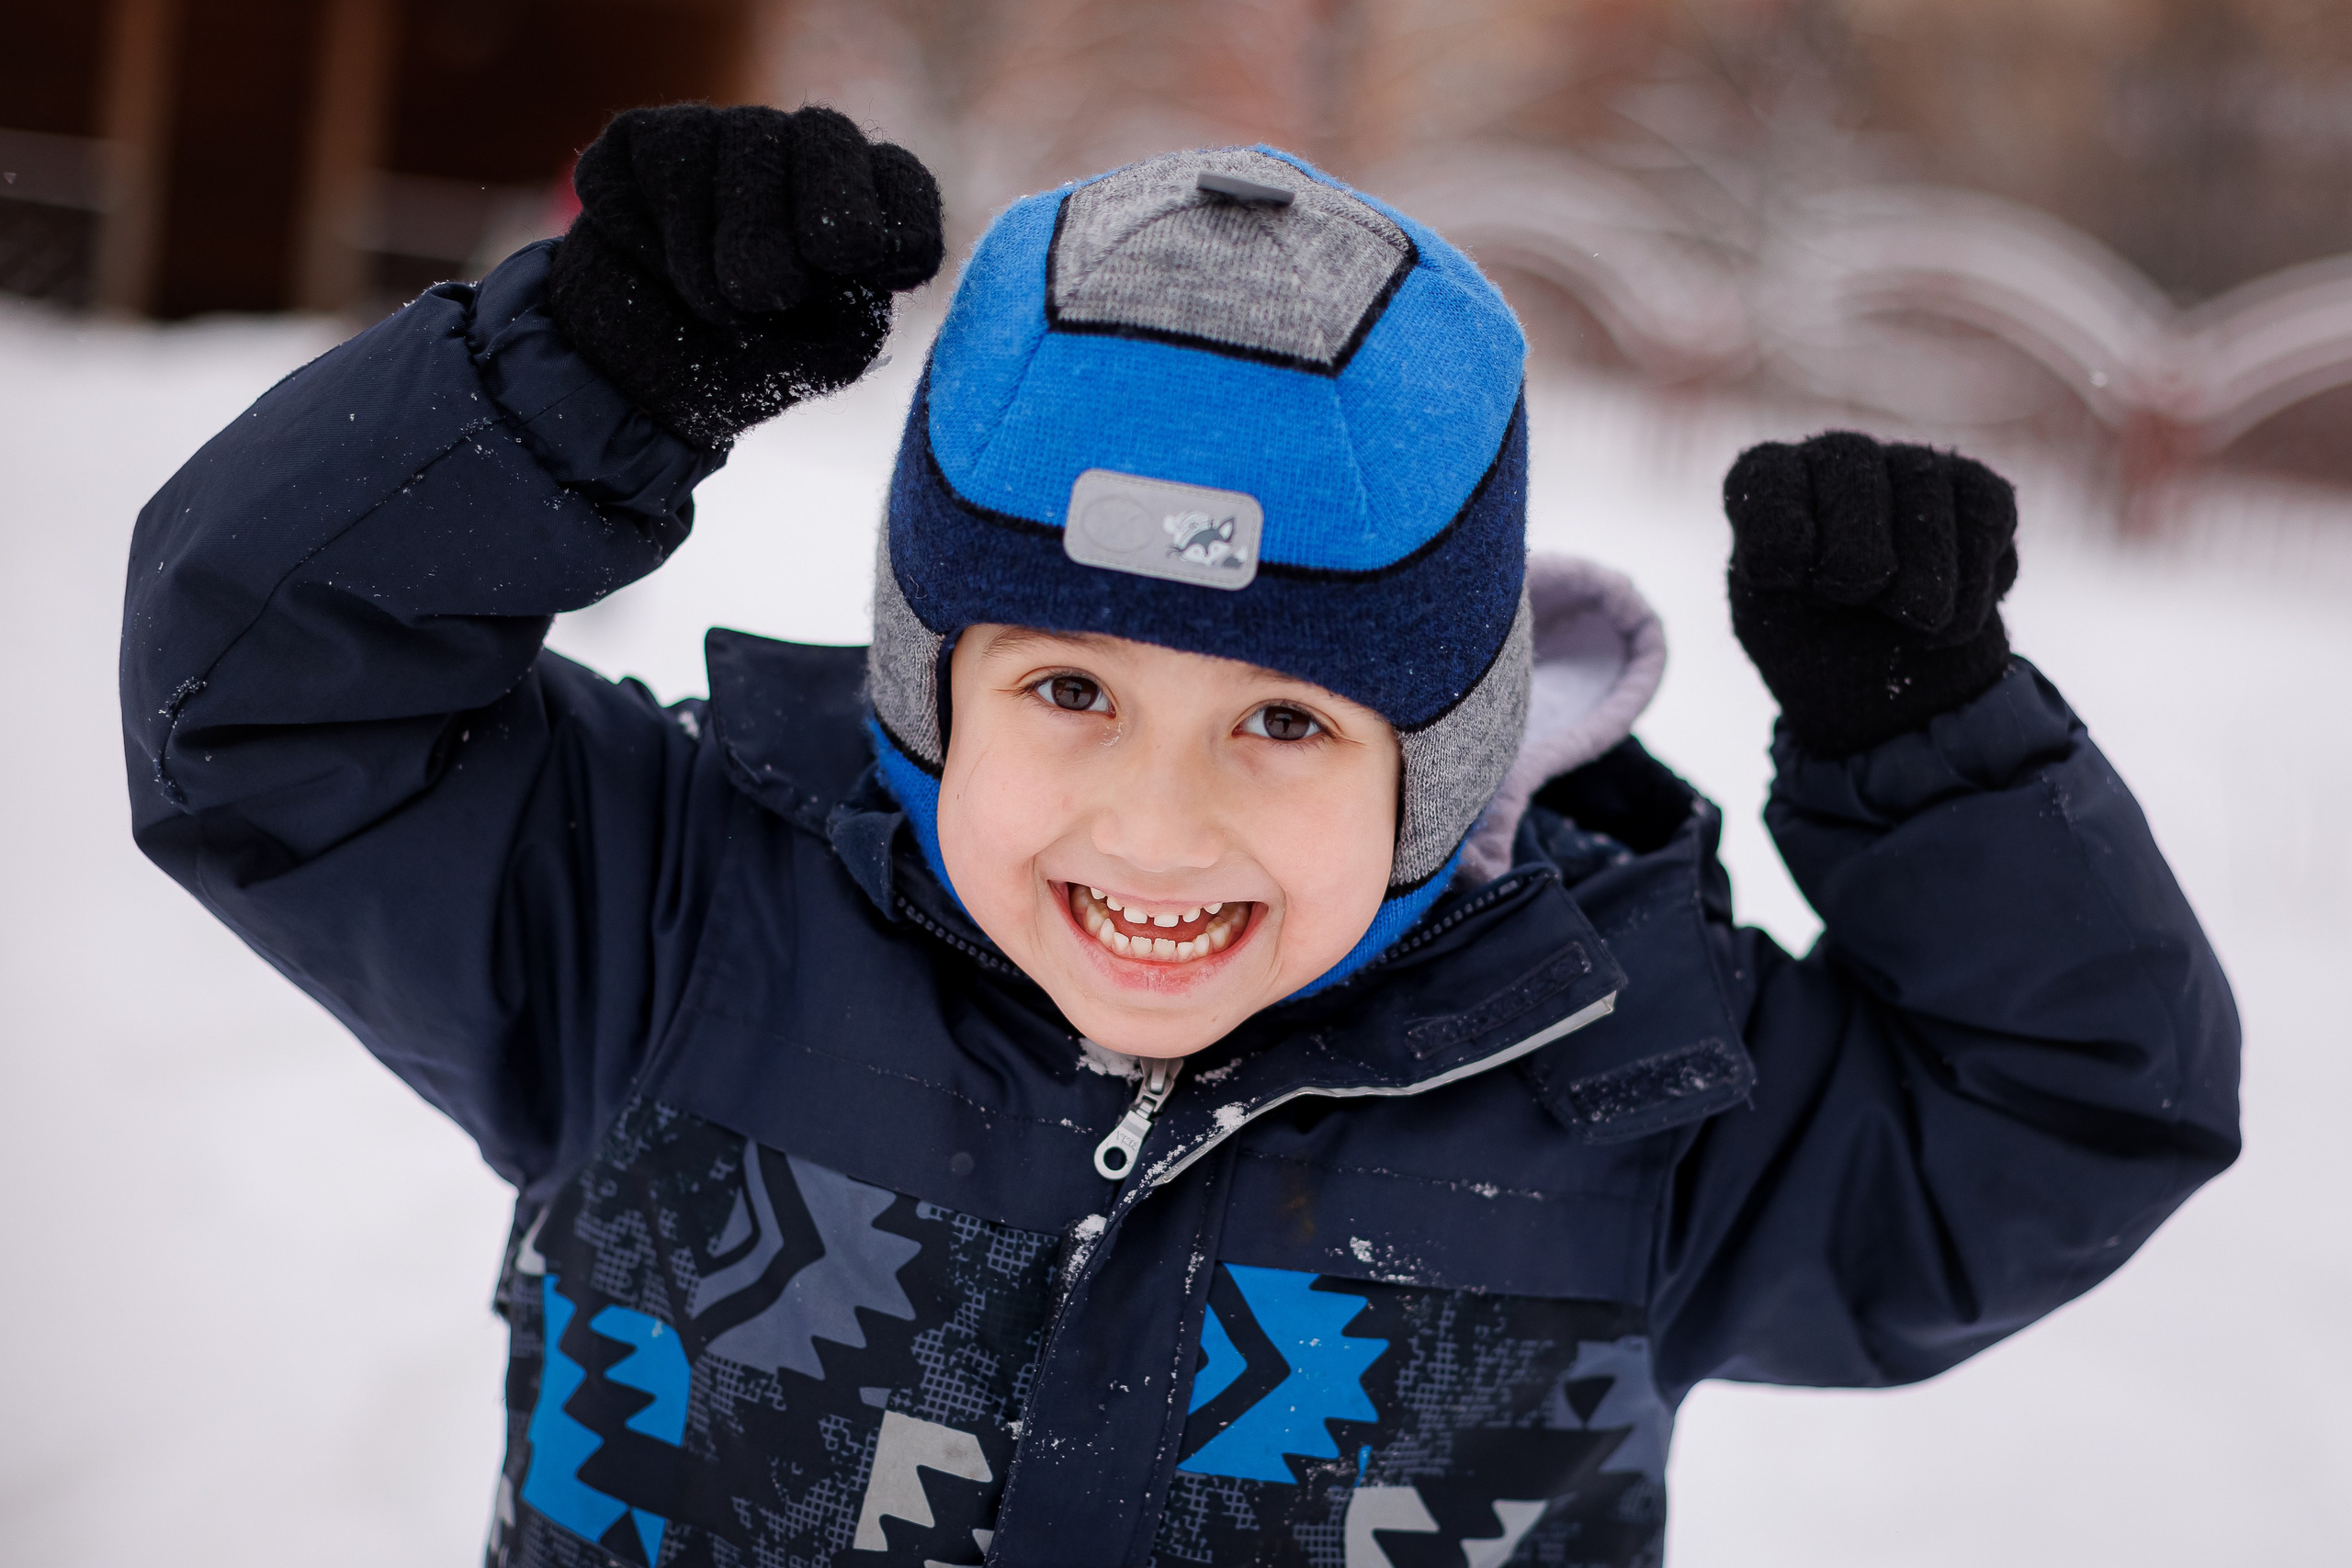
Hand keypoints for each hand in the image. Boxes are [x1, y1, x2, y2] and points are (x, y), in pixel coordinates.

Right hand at [547, 103, 943, 447]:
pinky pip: (667, 161)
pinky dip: (674, 243)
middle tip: (797, 279)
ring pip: (745, 145)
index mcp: (853, 204)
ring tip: (725, 309)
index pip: (901, 181)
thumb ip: (862, 295)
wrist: (640, 386)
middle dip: (826, 211)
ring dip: (737, 254)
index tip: (878, 268)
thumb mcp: (827, 349)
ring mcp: (716, 136)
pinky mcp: (641, 138)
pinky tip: (669, 278)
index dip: (900, 218)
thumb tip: (850, 233)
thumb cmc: (746, 364)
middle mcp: (789, 153)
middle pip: (828, 136)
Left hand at [1722, 431, 2019, 755]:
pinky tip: (1949, 619)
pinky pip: (1986, 511)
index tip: (1788, 583)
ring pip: (1925, 485)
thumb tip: (1858, 542)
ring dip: (1921, 578)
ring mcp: (1910, 467)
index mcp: (1772, 488)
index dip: (1778, 533)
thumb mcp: (1771, 621)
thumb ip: (1782, 568)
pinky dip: (1973, 583)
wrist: (1887, 689)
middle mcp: (1839, 461)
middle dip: (1853, 552)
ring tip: (1912, 622)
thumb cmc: (1816, 649)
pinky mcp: (1976, 491)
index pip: (1766, 472)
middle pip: (1848, 460)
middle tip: (1858, 599)